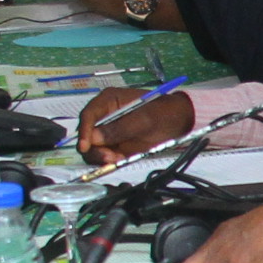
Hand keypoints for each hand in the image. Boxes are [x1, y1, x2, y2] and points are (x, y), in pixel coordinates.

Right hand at [77, 87, 195, 164]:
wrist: (178, 122)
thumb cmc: (162, 113)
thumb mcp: (143, 119)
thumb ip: (119, 129)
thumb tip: (94, 138)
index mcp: (108, 101)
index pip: (88, 115)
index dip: (83, 131)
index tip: (85, 146)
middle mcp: (104, 116)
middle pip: (86, 134)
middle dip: (94, 148)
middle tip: (108, 157)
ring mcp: (108, 132)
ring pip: (93, 148)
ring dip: (100, 156)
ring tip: (117, 159)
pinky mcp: (115, 145)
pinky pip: (104, 155)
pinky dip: (108, 161)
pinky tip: (120, 160)